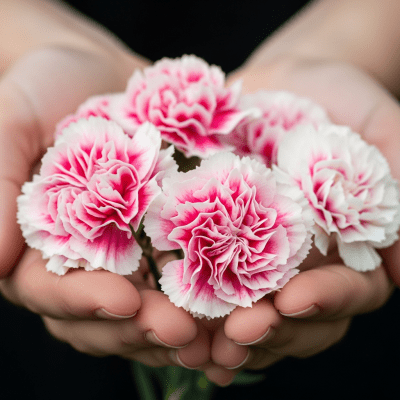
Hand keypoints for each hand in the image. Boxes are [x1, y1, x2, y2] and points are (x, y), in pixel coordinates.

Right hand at [0, 47, 208, 368]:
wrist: (99, 72)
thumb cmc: (45, 89)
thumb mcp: (11, 121)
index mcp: (38, 246)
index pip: (52, 292)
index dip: (85, 303)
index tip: (124, 301)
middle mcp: (84, 261)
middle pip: (106, 316)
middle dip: (142, 327)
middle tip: (183, 331)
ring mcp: (129, 254)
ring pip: (148, 310)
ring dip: (180, 328)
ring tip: (216, 337)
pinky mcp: (167, 239)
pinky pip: (187, 278)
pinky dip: (208, 301)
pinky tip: (234, 312)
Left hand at [203, 56, 397, 383]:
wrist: (284, 83)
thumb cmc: (339, 99)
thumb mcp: (380, 126)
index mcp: (346, 247)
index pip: (348, 291)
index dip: (326, 300)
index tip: (295, 300)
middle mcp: (301, 262)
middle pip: (294, 318)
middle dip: (269, 330)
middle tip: (239, 334)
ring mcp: (256, 256)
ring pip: (248, 312)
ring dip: (225, 335)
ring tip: (201, 347)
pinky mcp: (214, 240)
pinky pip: (203, 282)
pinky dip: (190, 308)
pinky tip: (172, 324)